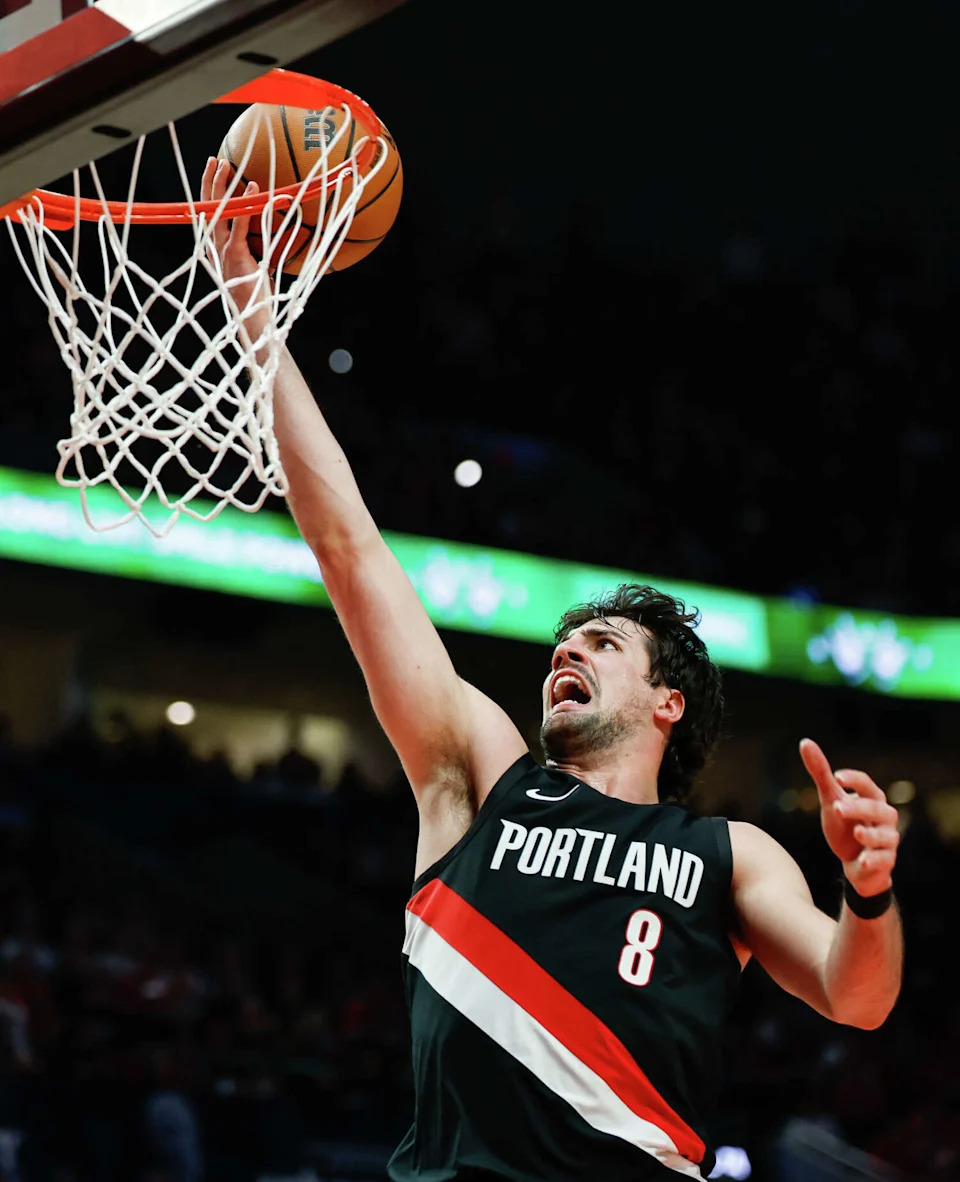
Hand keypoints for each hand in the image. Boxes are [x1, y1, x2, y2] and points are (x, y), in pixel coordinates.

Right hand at [200, 157, 265, 325]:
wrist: (253, 318)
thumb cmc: (255, 295)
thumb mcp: (255, 266)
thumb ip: (257, 248)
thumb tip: (271, 233)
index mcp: (216, 249)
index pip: (209, 214)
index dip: (209, 191)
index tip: (213, 171)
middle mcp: (214, 248)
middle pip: (207, 207)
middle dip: (209, 181)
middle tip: (214, 160)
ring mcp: (223, 251)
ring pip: (218, 211)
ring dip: (222, 186)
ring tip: (226, 165)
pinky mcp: (236, 256)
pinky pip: (240, 224)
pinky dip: (245, 205)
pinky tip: (252, 188)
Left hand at [799, 737, 899, 896]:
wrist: (854, 862)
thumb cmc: (844, 825)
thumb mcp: (830, 799)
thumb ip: (821, 773)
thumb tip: (804, 742)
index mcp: (872, 798)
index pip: (866, 784)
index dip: (854, 779)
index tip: (836, 776)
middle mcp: (884, 817)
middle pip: (876, 808)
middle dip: (858, 807)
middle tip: (837, 807)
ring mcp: (887, 839)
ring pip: (885, 835)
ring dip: (870, 834)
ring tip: (857, 832)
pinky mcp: (886, 861)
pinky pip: (884, 860)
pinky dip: (873, 860)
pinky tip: (862, 860)